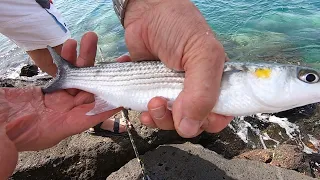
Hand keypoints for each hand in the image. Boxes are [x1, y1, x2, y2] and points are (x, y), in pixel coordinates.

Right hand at [1, 32, 120, 151]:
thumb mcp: (2, 146)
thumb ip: (6, 152)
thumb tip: (4, 167)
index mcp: (60, 128)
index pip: (90, 116)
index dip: (109, 104)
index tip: (124, 91)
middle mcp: (64, 114)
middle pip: (90, 92)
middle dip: (104, 74)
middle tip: (118, 59)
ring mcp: (56, 101)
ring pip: (78, 78)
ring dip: (85, 59)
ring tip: (90, 39)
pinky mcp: (47, 91)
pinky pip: (62, 73)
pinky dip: (66, 59)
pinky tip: (69, 45)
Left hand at [122, 0, 233, 137]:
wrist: (147, 12)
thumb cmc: (179, 26)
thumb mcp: (202, 54)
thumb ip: (202, 92)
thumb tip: (190, 127)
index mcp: (216, 82)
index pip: (220, 114)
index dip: (207, 121)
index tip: (190, 117)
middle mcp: (197, 90)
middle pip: (193, 122)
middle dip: (176, 120)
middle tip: (162, 103)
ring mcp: (174, 91)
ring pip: (171, 121)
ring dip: (160, 118)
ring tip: (150, 102)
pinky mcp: (155, 90)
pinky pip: (153, 113)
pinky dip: (146, 114)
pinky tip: (141, 105)